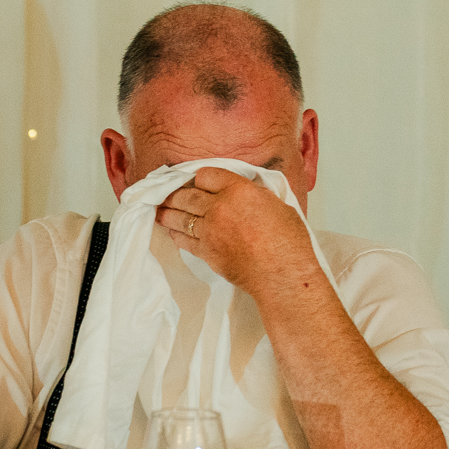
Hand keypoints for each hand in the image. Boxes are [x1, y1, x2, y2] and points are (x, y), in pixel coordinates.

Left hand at [155, 166, 319, 297]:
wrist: (282, 274)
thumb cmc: (288, 241)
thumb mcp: (276, 203)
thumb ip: (254, 194)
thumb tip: (245, 194)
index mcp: (239, 190)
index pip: (207, 175)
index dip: (200, 176)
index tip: (197, 180)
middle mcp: (219, 207)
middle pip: (188, 195)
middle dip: (175, 193)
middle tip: (165, 194)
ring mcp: (210, 231)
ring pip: (181, 217)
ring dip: (168, 213)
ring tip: (159, 210)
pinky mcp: (206, 252)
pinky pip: (185, 239)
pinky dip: (177, 233)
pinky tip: (172, 231)